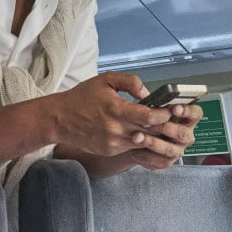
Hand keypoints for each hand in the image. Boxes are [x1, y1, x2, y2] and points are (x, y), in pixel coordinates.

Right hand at [48, 73, 170, 158]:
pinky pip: (131, 147)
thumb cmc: (82, 97)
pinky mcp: (110, 151)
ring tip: (159, 126)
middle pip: (149, 131)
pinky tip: (141, 132)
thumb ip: (130, 82)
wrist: (60, 119)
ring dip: (152, 134)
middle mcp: (116, 129)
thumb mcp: (106, 80)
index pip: (149, 116)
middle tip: (171, 119)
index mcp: (116, 109)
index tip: (170, 110)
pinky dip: (138, 140)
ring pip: (142, 141)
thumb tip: (148, 93)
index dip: (163, 114)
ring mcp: (113, 143)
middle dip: (163, 125)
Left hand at [128, 101, 201, 169]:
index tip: (174, 108)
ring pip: (169, 149)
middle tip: (150, 123)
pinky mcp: (166, 161)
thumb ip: (154, 103)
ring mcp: (177, 150)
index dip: (187, 111)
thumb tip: (147, 97)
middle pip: (183, 133)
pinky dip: (145, 155)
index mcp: (186, 119)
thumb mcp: (151, 108)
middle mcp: (185, 135)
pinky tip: (135, 149)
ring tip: (137, 136)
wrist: (135, 138)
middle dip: (165, 128)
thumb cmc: (147, 120)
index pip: (196, 113)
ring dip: (152, 142)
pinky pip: (159, 161)